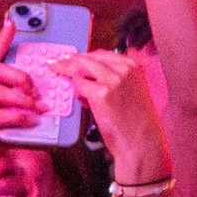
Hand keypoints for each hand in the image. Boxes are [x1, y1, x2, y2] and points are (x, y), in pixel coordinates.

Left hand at [57, 44, 170, 183]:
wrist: (141, 141)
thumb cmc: (135, 121)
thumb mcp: (130, 91)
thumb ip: (113, 79)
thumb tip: (88, 75)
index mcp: (133, 66)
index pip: (101, 54)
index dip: (83, 56)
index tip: (70, 57)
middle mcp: (124, 68)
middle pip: (88, 58)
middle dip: (69, 61)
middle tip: (56, 64)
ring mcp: (113, 79)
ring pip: (81, 67)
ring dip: (71, 75)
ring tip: (70, 86)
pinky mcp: (101, 93)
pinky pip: (79, 85)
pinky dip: (77, 93)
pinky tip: (84, 102)